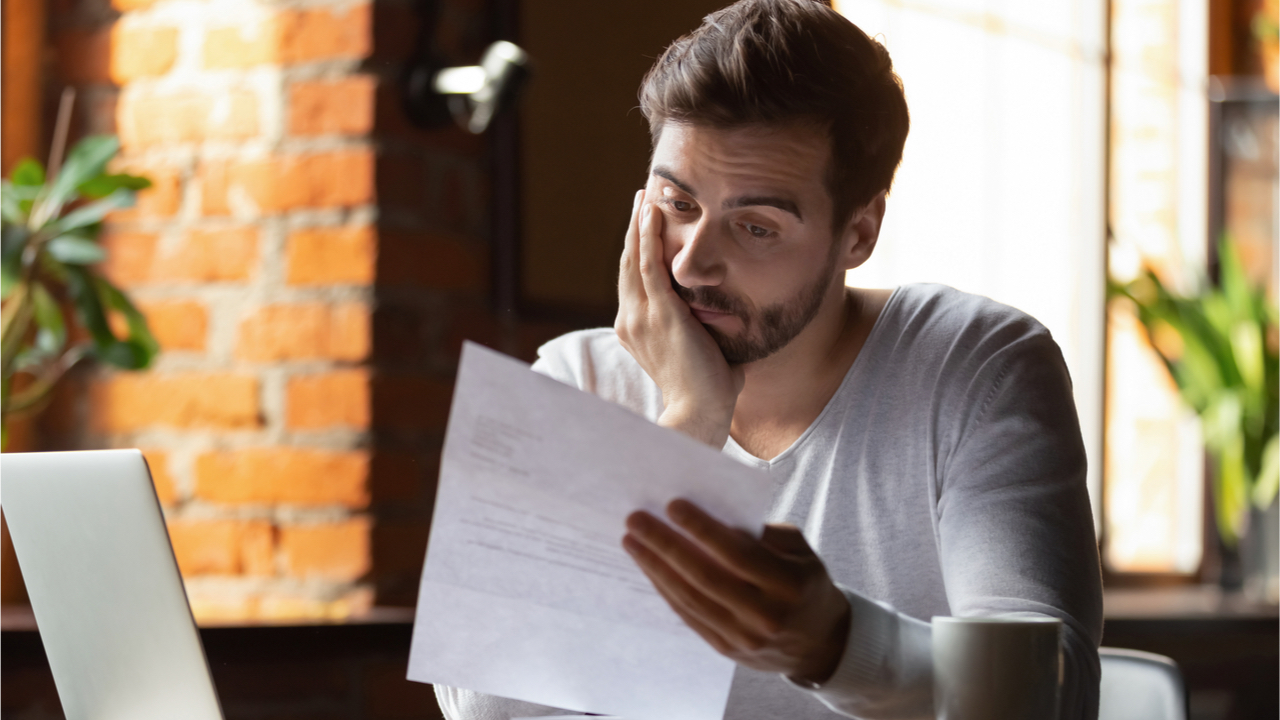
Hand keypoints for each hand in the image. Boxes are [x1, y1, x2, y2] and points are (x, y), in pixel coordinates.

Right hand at [614, 190, 743, 447]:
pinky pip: (649, 265)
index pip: (634, 281)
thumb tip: (731, 320)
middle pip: (628, 263)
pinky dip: (648, 236)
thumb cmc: (708, 392)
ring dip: (639, 224)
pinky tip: (651, 212)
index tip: (645, 226)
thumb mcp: (702, 352)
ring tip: (643, 196)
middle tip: (641, 198)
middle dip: (635, 229)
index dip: (637, 250)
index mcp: (636, 330)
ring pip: (634, 258)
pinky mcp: (659, 313)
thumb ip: (708, 333)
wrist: (699, 414)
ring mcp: (641, 316)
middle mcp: (631, 320)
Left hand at [622, 499, 850, 683]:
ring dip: (655, 567)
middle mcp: (766, 615)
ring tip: (632, 540)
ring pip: (690, 598)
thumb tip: (713, 516)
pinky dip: (665, 589)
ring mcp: (744, 637)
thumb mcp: (800, 550)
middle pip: (706, 576)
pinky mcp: (726, 649)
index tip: (672, 505)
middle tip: (636, 520)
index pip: (737, 554)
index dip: (702, 529)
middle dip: (666, 545)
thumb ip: (763, 533)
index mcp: (789, 584)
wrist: (819, 642)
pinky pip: (689, 616)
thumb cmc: (804, 582)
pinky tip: (649, 567)